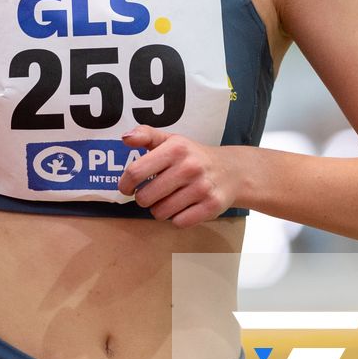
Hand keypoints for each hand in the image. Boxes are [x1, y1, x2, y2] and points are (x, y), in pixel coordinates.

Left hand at [116, 125, 239, 226]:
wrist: (232, 171)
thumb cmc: (193, 157)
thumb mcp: (172, 140)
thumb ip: (146, 135)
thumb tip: (126, 138)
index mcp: (176, 148)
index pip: (136, 172)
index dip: (125, 184)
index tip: (127, 188)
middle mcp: (189, 167)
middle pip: (145, 197)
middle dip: (144, 199)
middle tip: (152, 194)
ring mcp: (202, 188)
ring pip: (160, 213)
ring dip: (160, 210)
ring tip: (169, 200)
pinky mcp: (211, 206)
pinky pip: (179, 222)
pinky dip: (177, 219)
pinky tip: (184, 207)